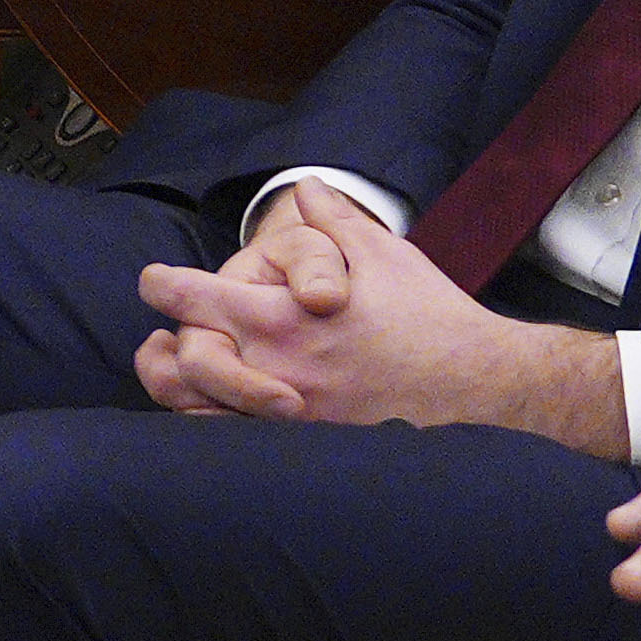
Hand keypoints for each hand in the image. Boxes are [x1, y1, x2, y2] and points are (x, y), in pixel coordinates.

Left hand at [132, 194, 627, 451]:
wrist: (486, 393)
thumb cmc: (435, 321)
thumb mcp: (383, 257)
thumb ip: (333, 220)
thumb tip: (306, 187)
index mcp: (285, 320)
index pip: (193, 299)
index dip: (163, 286)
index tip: (154, 283)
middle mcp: (276, 372)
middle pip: (181, 363)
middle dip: (160, 350)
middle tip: (157, 340)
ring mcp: (288, 422)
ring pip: (199, 415)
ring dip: (180, 393)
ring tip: (174, 375)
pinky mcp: (306, 453)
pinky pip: (238, 450)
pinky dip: (214, 432)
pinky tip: (216, 417)